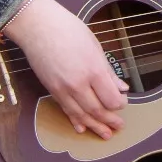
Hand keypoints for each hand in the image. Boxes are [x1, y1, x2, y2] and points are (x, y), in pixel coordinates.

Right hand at [3, 0, 128, 139]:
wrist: (38, 27)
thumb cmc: (69, 30)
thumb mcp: (95, 47)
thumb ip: (108, 71)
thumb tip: (122, 88)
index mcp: (93, 70)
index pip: (111, 99)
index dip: (119, 104)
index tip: (123, 102)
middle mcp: (78, 84)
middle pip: (98, 110)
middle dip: (110, 120)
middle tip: (119, 126)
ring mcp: (63, 89)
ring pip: (82, 114)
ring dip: (95, 126)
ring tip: (105, 134)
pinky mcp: (51, 90)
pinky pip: (66, 110)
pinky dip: (75, 120)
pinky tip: (82, 128)